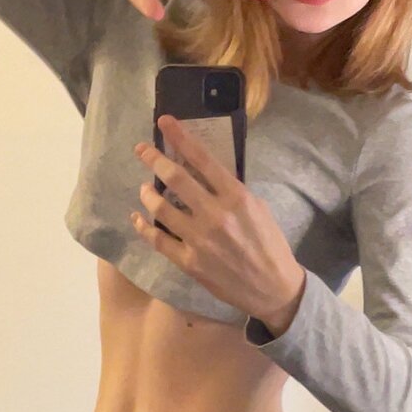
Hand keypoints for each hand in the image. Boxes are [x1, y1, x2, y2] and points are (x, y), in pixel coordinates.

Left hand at [130, 116, 304, 331]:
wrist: (273, 289)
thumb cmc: (269, 244)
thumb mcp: (258, 208)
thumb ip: (231, 190)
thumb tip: (204, 172)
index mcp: (237, 197)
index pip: (202, 159)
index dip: (179, 137)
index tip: (164, 122)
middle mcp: (216, 215)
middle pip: (175, 178)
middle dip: (153, 159)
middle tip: (141, 150)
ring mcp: (200, 240)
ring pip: (161, 208)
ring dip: (148, 193)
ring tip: (145, 188)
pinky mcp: (189, 262)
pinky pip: (158, 240)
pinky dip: (143, 226)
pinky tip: (138, 217)